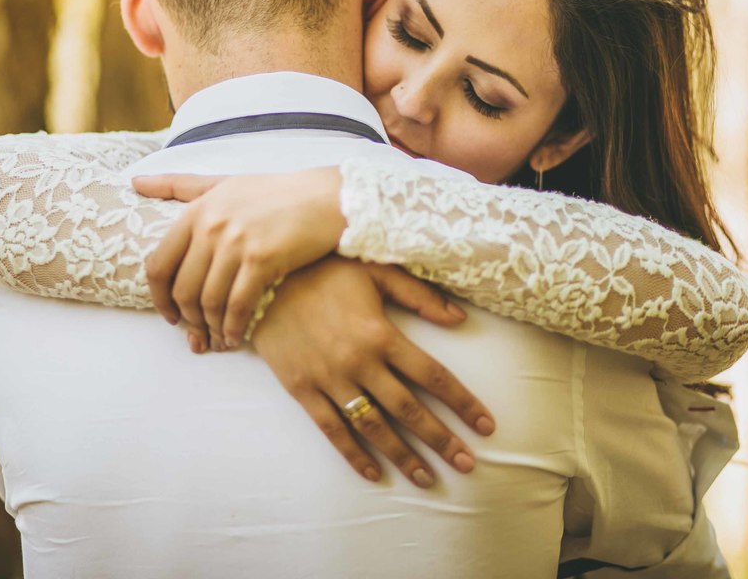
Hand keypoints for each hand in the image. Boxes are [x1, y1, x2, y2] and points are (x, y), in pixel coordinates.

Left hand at [132, 168, 345, 350]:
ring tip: (218, 338)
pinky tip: (237, 337)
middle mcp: (211, 226)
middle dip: (187, 319)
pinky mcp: (263, 259)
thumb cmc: (275, 193)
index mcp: (197, 210)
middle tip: (197, 333)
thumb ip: (179, 185)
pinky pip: (238, 305)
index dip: (158, 297)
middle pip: (182, 289)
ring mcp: (236, 243)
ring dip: (211, 327)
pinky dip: (234, 327)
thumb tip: (136, 182)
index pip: (159, 264)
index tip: (169, 314)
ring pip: (209, 301)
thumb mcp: (223, 183)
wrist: (327, 198)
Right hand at [249, 256, 495, 488]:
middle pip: (409, 410)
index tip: (485, 426)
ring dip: (403, 456)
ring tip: (428, 479)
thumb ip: (419, 294)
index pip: (433, 376)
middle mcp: (359, 362)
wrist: (262, 280)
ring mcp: (329, 379)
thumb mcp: (375, 269)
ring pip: (374, 427)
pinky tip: (374, 474)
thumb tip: (460, 318)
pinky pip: (332, 430)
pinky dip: (353, 455)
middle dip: (442, 440)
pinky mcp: (302, 390)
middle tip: (467, 464)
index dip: (463, 403)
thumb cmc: (324, 269)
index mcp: (381, 333)